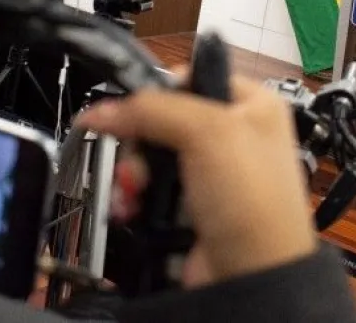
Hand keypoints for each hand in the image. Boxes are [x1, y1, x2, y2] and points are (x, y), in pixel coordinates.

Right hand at [75, 72, 317, 288]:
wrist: (252, 278)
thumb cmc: (253, 202)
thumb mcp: (206, 133)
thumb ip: (152, 109)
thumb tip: (102, 110)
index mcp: (252, 105)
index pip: (193, 76)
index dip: (159, 91)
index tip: (135, 108)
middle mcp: (234, 136)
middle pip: (163, 119)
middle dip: (139, 141)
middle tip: (138, 161)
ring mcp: (212, 175)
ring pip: (151, 156)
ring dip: (132, 172)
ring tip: (133, 190)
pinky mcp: (191, 207)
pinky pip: (150, 191)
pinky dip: (134, 198)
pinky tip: (131, 207)